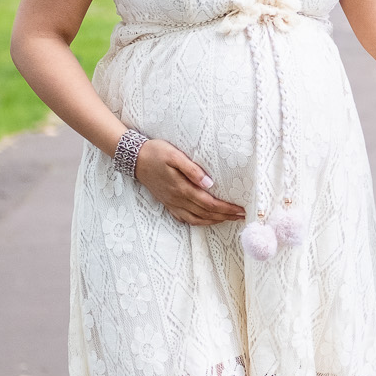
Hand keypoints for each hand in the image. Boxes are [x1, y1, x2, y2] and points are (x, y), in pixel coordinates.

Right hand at [133, 139, 247, 226]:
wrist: (135, 159)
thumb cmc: (156, 153)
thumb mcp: (174, 155)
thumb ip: (192, 169)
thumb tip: (209, 183)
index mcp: (181, 188)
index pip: (209, 203)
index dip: (226, 209)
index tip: (240, 209)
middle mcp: (177, 199)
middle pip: (206, 213)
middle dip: (225, 216)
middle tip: (240, 216)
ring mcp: (172, 203)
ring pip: (196, 219)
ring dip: (214, 221)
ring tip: (228, 219)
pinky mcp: (167, 203)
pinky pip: (184, 219)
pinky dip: (198, 222)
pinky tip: (205, 220)